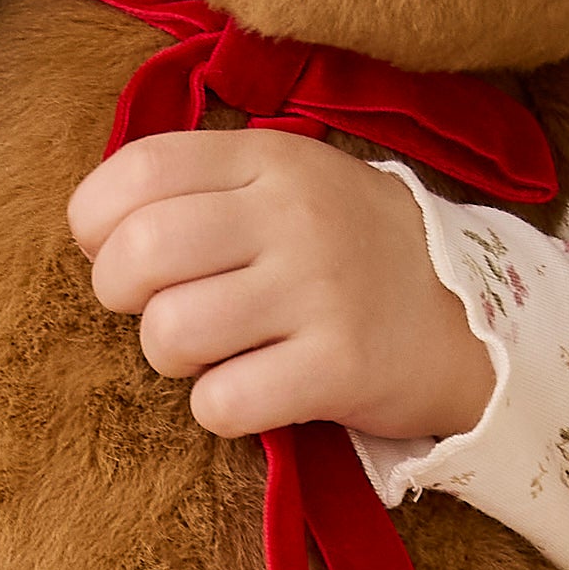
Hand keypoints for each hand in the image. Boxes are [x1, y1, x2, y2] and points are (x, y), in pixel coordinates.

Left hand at [66, 129, 493, 447]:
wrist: (471, 318)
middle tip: (155, 309)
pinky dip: (217, 409)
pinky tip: (250, 392)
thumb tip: (100, 223)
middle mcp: (294, 216)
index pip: (141, 169)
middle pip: (141, 252)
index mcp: (271, 160)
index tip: (113, 251)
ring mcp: (320, 290)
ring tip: (210, 353)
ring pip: (172, 332)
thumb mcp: (291, 184)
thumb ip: (205, 185)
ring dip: (169, 357)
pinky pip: (222, 403)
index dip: (97, 221)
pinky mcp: (340, 367)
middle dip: (120, 295)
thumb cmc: (351, 253)